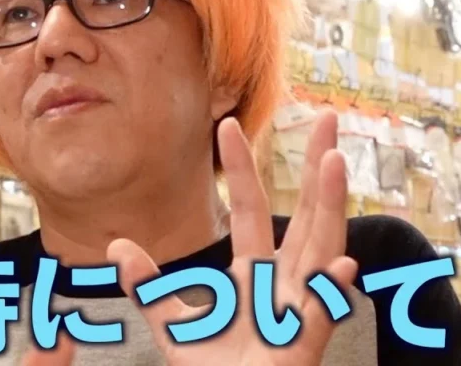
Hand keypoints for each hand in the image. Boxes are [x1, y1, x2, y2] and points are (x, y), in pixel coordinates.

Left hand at [107, 110, 355, 364]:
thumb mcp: (173, 327)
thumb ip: (150, 288)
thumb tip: (117, 246)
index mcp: (253, 275)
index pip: (248, 209)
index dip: (239, 168)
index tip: (227, 124)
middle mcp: (283, 284)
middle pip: (305, 216)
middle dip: (317, 170)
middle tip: (325, 118)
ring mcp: (297, 312)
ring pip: (320, 252)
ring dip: (329, 209)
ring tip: (335, 163)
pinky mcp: (302, 347)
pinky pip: (319, 318)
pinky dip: (331, 293)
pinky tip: (343, 264)